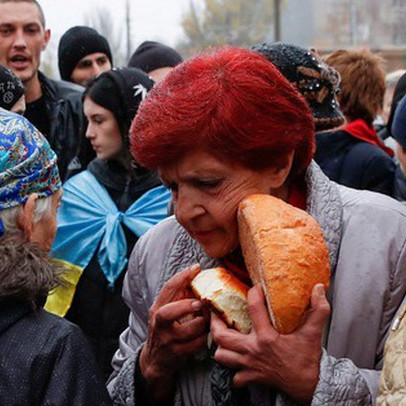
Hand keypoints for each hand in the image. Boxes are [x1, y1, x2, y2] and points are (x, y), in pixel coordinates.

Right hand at [140, 264, 209, 400]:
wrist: (155, 360)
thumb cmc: (166, 329)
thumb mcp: (167, 310)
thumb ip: (179, 295)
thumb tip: (198, 272)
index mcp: (157, 308)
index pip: (167, 289)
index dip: (182, 276)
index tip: (196, 268)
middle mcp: (159, 324)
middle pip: (167, 313)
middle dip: (185, 306)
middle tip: (199, 303)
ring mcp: (167, 340)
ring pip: (189, 329)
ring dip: (203, 323)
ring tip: (207, 320)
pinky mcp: (176, 354)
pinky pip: (197, 344)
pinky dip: (205, 338)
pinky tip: (205, 334)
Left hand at [211, 283, 329, 403]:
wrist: (311, 386)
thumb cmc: (309, 358)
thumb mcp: (314, 331)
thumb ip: (318, 309)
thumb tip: (319, 288)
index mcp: (267, 337)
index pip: (253, 308)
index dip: (253, 293)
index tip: (255, 288)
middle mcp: (253, 350)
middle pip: (222, 335)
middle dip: (215, 322)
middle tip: (216, 312)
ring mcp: (250, 365)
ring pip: (222, 356)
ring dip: (220, 346)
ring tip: (223, 335)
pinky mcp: (251, 377)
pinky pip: (234, 376)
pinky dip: (232, 369)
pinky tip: (236, 360)